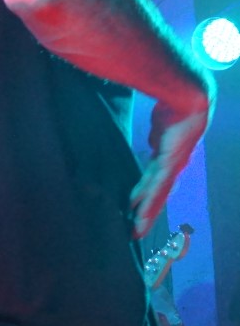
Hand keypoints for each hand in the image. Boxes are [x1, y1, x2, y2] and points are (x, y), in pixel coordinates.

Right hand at [131, 87, 212, 238]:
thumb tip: (154, 140)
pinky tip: (140, 216)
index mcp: (172, 155)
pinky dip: (149, 204)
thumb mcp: (163, 124)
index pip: (157, 179)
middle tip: (138, 229)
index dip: (148, 194)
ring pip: (158, 195)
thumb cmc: (176, 104)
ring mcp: (174, 165)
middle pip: (159, 192)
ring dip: (148, 213)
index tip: (135, 206)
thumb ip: (157, 136)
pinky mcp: (170, 164)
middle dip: (148, 211)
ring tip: (138, 229)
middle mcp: (175, 164)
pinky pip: (157, 188)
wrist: (189, 97)